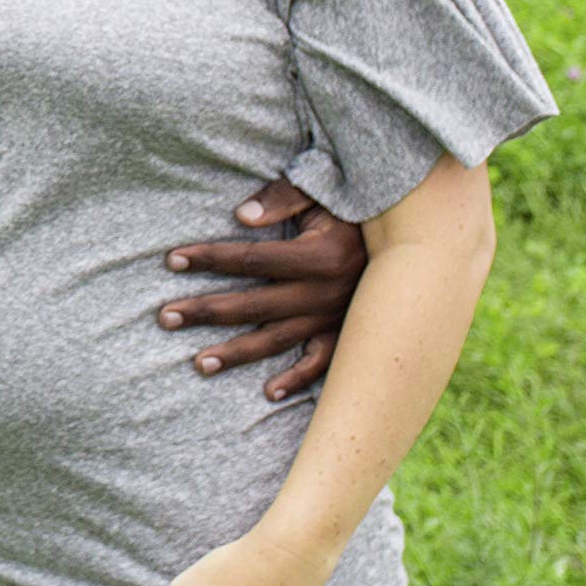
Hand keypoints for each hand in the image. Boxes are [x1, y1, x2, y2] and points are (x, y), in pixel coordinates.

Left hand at [157, 178, 368, 398]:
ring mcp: (338, 319)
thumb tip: (240, 215)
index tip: (171, 260)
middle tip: (165, 316)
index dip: (209, 258)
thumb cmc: (359, 209)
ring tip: (198, 363)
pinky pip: (323, 365)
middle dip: (206, 310)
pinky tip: (268, 393)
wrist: (420, 239)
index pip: (250, 258)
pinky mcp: (351, 336)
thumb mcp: (324, 192)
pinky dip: (298, 381)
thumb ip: (283, 199)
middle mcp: (326, 293)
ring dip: (238, 353)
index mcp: (319, 255)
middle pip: (254, 304)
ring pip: (279, 340)